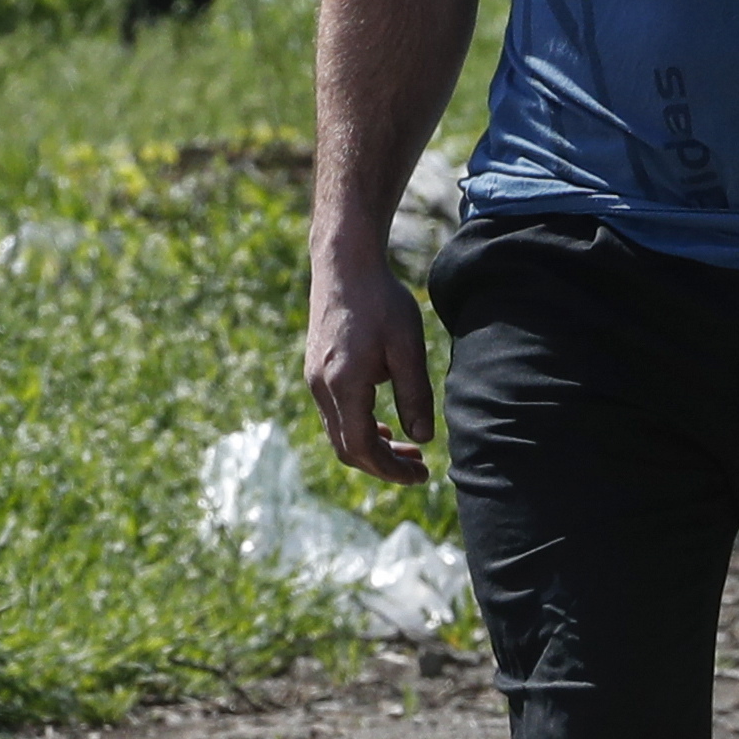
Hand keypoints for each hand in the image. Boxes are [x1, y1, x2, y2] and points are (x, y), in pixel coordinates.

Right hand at [308, 256, 438, 482]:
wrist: (344, 264)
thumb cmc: (381, 300)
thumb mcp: (407, 347)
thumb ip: (415, 394)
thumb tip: (423, 438)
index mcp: (344, 384)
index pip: (362, 447)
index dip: (390, 469)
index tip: (420, 474)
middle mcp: (322, 387)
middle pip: (347, 449)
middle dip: (383, 465)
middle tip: (420, 468)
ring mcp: (315, 380)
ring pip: (340, 434)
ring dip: (373, 448)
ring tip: (410, 450)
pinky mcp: (316, 371)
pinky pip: (335, 415)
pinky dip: (360, 429)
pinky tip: (385, 426)